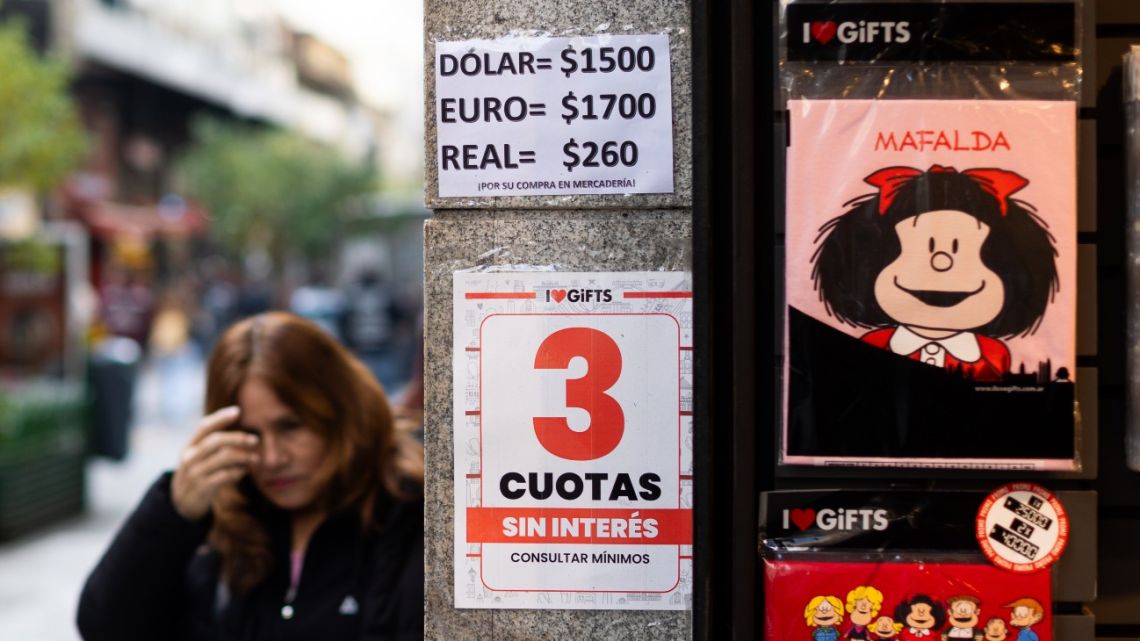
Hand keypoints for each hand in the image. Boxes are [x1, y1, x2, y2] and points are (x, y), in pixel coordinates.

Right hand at [171, 406, 258, 521]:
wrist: (180, 502)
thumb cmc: (197, 473)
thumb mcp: (198, 456)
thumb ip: (213, 444)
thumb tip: (240, 432)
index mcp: (190, 446)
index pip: (204, 426)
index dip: (220, 417)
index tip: (238, 411)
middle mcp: (190, 457)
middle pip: (216, 440)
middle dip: (238, 438)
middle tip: (255, 440)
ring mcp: (195, 472)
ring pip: (223, 457)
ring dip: (243, 456)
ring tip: (255, 458)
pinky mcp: (202, 488)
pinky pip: (223, 476)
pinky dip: (237, 472)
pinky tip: (245, 471)